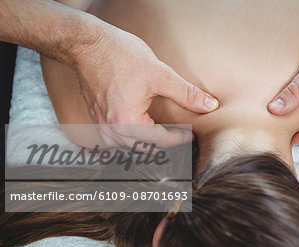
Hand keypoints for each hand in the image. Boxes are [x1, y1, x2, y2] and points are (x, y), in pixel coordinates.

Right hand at [73, 24, 218, 148]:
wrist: (87, 44)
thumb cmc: (120, 56)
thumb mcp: (160, 74)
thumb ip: (187, 94)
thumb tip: (209, 106)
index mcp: (127, 122)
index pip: (161, 141)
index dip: (180, 138)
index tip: (193, 134)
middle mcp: (111, 129)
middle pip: (145, 148)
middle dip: (165, 143)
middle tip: (182, 135)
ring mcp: (101, 125)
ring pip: (129, 146)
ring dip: (147, 143)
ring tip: (164, 134)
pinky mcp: (96, 118)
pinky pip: (117, 138)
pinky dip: (132, 137)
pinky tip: (142, 129)